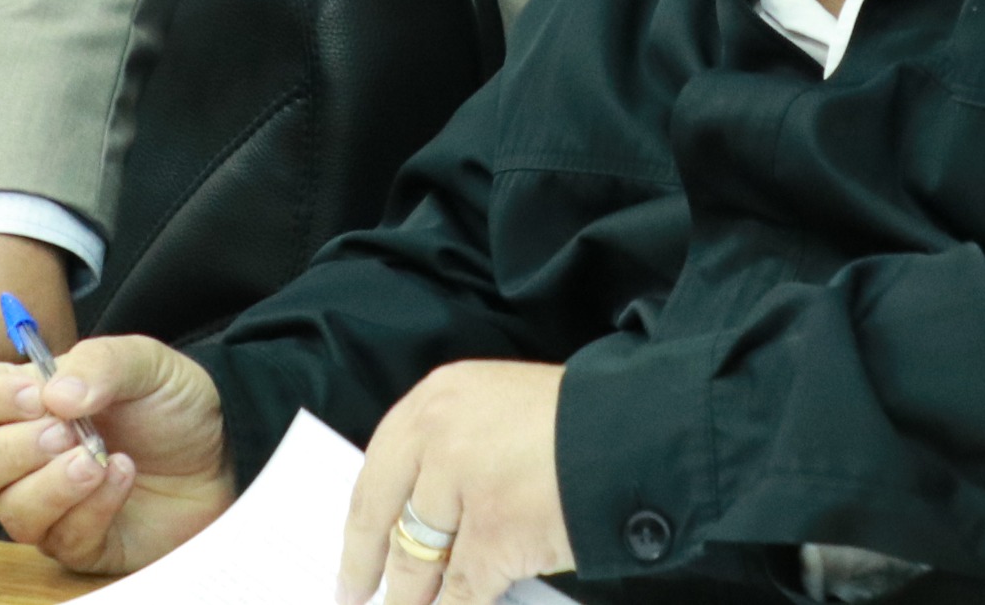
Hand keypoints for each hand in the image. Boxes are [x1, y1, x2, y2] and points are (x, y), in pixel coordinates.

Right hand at [0, 331, 235, 573]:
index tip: (34, 394)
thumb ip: (99, 362)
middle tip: (62, 432)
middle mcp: (22, 455)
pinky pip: (60, 538)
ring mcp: (46, 503)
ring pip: (7, 510)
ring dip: (52, 483)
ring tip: (98, 457)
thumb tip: (54, 393)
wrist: (224, 450)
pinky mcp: (78, 543)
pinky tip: (122, 475)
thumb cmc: (172, 406)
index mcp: (23, 401)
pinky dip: (93, 505)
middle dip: (8, 449)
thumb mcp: (145, 361)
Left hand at [341, 362, 572, 604]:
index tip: (349, 557)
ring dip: (408, 598)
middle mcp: (438, 438)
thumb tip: (420, 518)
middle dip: (365, 567)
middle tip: (353, 596)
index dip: (359, 524)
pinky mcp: (493, 536)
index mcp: (435, 400)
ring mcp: (463, 488)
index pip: (376, 470)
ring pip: (417, 561)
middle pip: (384, 518)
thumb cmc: (578, 421)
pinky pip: (459, 591)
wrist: (635, 433)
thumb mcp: (498, 409)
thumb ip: (452, 450)